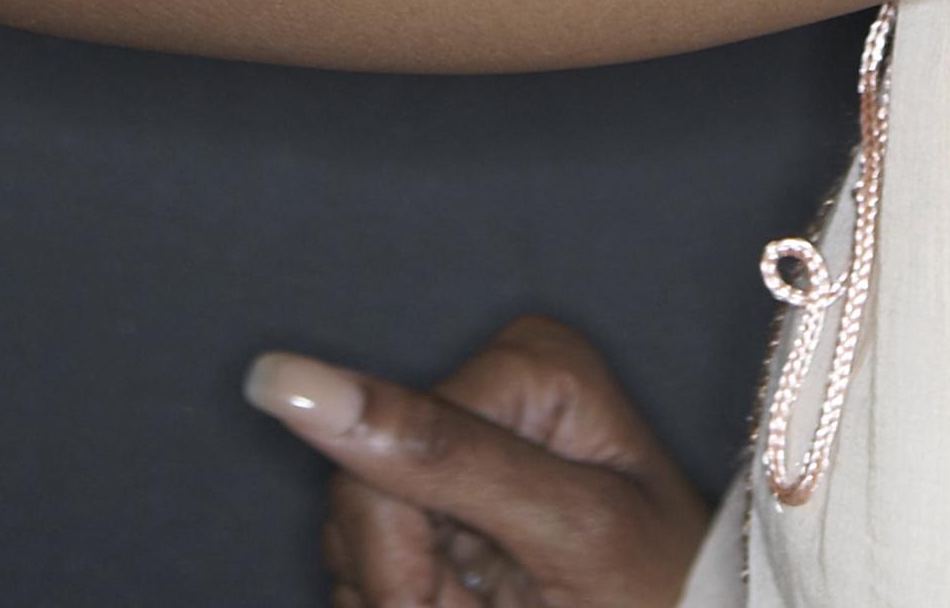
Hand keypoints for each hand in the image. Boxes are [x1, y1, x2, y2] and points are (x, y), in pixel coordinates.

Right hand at [249, 317, 714, 607]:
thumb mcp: (566, 530)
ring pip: (350, 539)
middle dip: (402, 580)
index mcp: (526, 366)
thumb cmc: (663, 595)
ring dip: (403, 598)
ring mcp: (463, 453)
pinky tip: (466, 607)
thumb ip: (439, 454)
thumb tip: (285, 378)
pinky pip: (364, 566)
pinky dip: (405, 603)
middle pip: (357, 493)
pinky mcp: (446, 510)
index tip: (459, 603)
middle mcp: (487, 393)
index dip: (397, 553)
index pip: (377, 446)